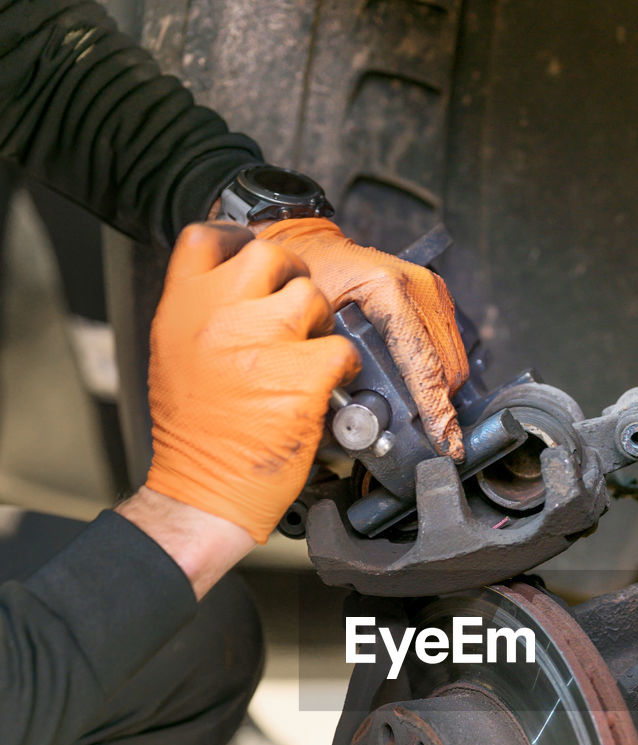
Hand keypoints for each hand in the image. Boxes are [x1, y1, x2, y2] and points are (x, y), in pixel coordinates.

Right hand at [145, 222, 360, 542]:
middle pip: (270, 256)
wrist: (203, 492)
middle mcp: (220, 317)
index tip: (251, 258)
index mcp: (182, 308)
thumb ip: (201, 313)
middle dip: (290, 280)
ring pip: (312, 297)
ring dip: (319, 323)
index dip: (237, 242)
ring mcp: (262, 344)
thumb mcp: (174, 357)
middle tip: (294, 312)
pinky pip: (340, 349)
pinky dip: (342, 366)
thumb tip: (234, 288)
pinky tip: (326, 385)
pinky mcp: (301, 378)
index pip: (207, 237)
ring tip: (307, 355)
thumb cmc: (193, 435)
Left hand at [254, 218, 468, 460]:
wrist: (313, 248)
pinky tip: (416, 387)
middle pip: (445, 369)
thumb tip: (352, 424)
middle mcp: (419, 287)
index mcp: (388, 290)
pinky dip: (437, 375)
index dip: (435, 410)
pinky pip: (450, 350)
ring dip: (438, 393)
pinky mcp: (438, 298)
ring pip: (454, 364)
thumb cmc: (306, 283)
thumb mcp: (311, 327)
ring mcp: (433, 291)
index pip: (423, 364)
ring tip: (415, 413)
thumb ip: (333, 372)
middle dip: (435, 407)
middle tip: (416, 434)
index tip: (446, 443)